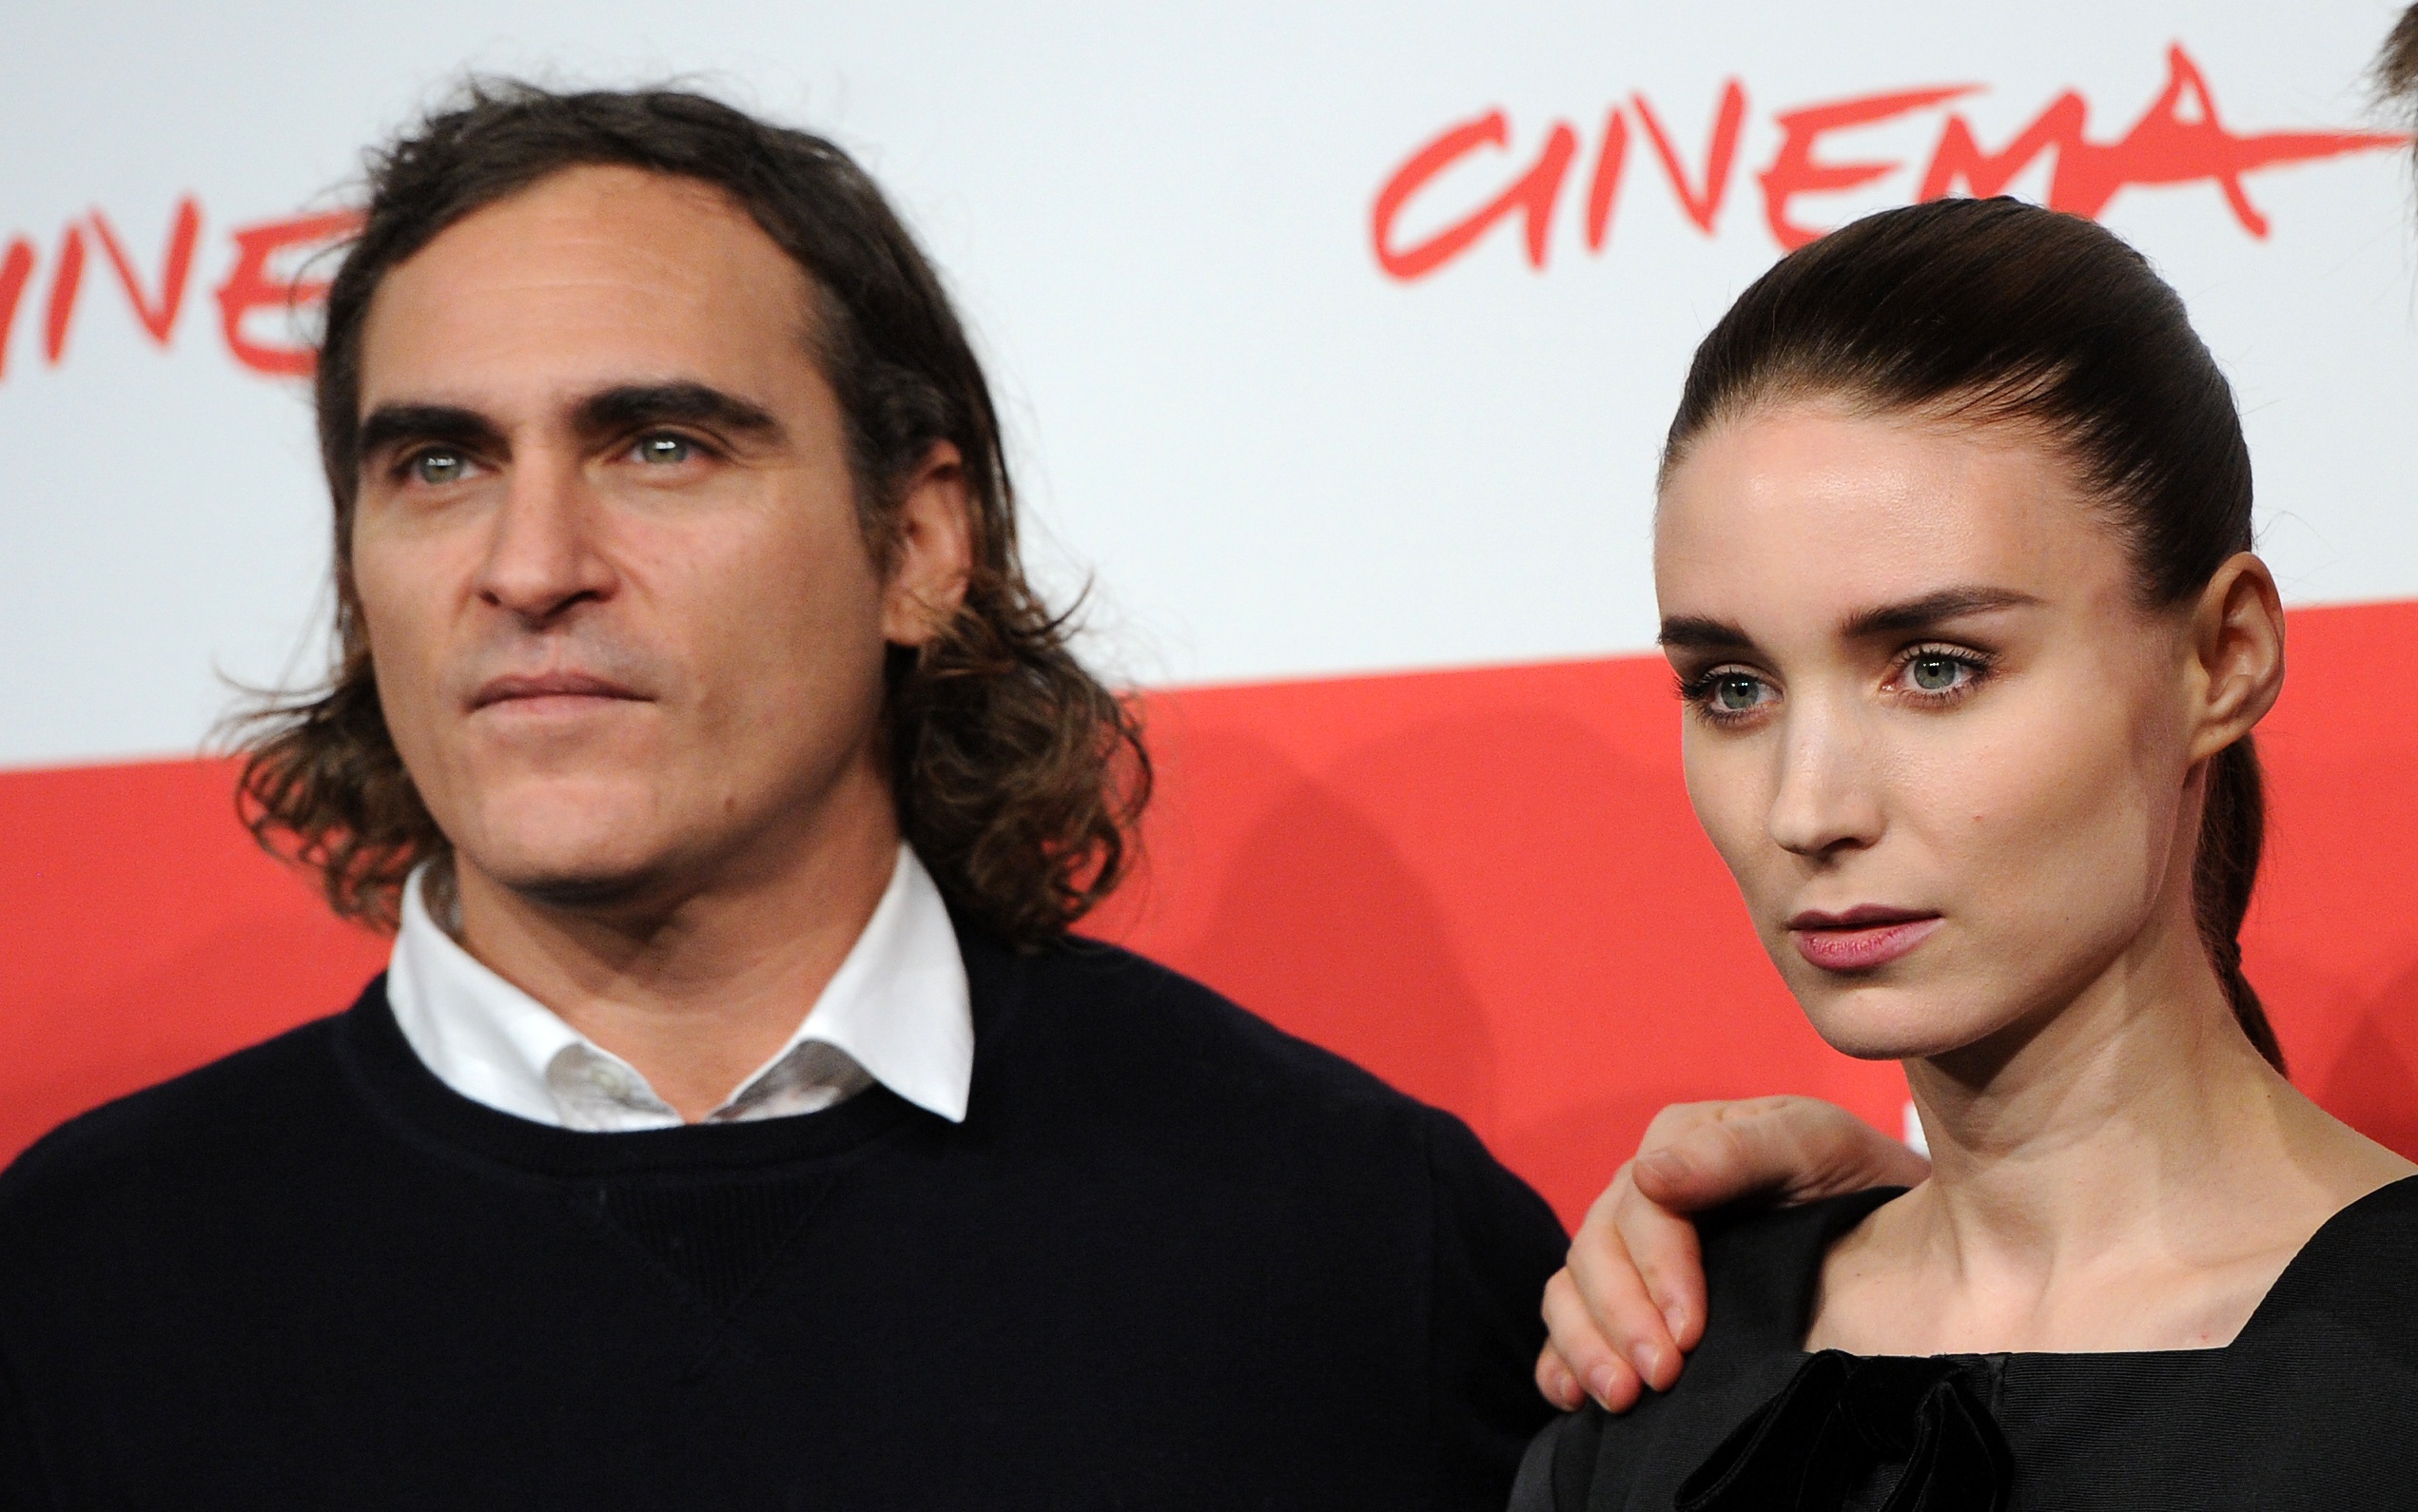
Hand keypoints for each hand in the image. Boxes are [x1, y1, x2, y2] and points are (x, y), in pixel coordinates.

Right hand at [1533, 1095, 1929, 1411]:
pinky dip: (1560, 1359)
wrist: (1897, 1233)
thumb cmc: (1858, 1179)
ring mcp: (1631, 1249)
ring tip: (1618, 1399)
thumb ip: (1735, 1151)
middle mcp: (1641, 1193)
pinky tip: (1569, 1397)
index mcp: (1678, 1143)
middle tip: (1656, 1379)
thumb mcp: (1813, 1143)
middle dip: (1620, 1320)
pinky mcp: (1630, 1300)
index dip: (1656, 1272)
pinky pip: (1569, 1324)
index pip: (1639, 1210)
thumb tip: (1649, 1176)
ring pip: (1571, 1290)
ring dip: (1584, 1345)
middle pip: (1595, 1253)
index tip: (1688, 1334)